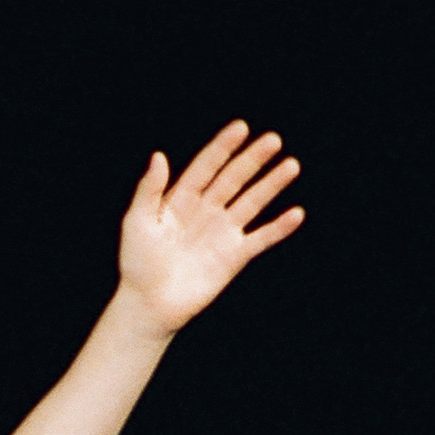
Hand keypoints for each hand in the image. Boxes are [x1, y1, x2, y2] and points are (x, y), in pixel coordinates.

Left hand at [117, 122, 302, 334]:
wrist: (149, 306)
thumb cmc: (137, 264)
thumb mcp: (138, 222)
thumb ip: (149, 190)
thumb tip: (158, 155)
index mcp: (182, 198)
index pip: (206, 166)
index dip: (223, 147)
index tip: (241, 128)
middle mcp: (206, 210)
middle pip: (234, 178)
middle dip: (253, 159)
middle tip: (273, 140)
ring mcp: (222, 232)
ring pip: (252, 202)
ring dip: (271, 184)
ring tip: (291, 165)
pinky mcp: (234, 257)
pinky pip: (260, 238)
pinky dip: (278, 228)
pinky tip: (296, 214)